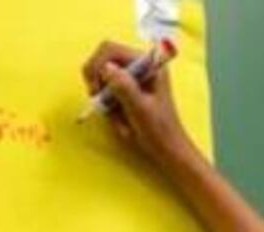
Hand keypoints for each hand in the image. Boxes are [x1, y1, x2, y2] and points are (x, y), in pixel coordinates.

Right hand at [81, 41, 199, 168]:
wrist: (168, 149)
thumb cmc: (159, 130)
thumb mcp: (140, 109)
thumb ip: (124, 87)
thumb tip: (106, 67)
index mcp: (149, 64)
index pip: (111, 49)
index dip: (97, 66)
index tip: (96, 89)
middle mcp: (140, 66)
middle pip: (103, 61)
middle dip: (99, 84)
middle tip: (101, 103)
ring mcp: (133, 79)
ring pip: (103, 81)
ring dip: (106, 103)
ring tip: (120, 122)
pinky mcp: (128, 91)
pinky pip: (107, 95)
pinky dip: (110, 110)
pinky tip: (123, 124)